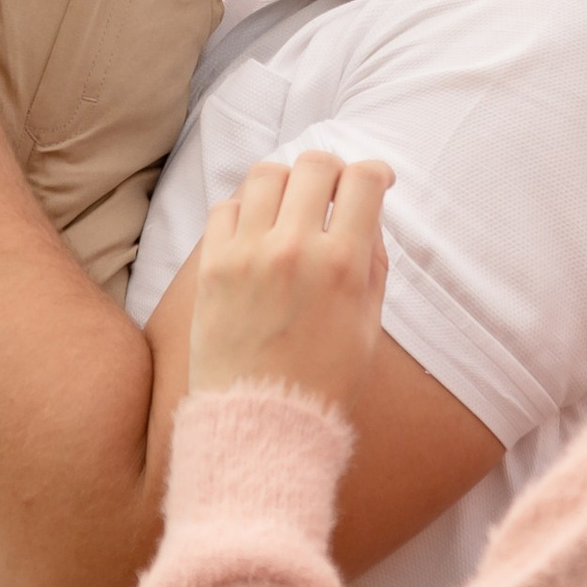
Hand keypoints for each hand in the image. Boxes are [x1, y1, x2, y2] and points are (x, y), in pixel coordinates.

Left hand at [190, 154, 393, 418]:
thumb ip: (372, 263)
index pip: (362, 181)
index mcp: (341, 264)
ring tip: (290, 207)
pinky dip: (246, 210)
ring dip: (286, 182)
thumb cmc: (323, 382)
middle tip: (332, 191)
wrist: (259, 422)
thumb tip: (366, 215)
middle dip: (331, 171)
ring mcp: (247, 254)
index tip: (374, 182)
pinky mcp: (212, 266)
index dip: (375, 173)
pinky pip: (226, 207)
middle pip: (314, 164)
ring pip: (266, 174)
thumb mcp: (368, 325)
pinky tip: (256, 231)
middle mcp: (293, 248)